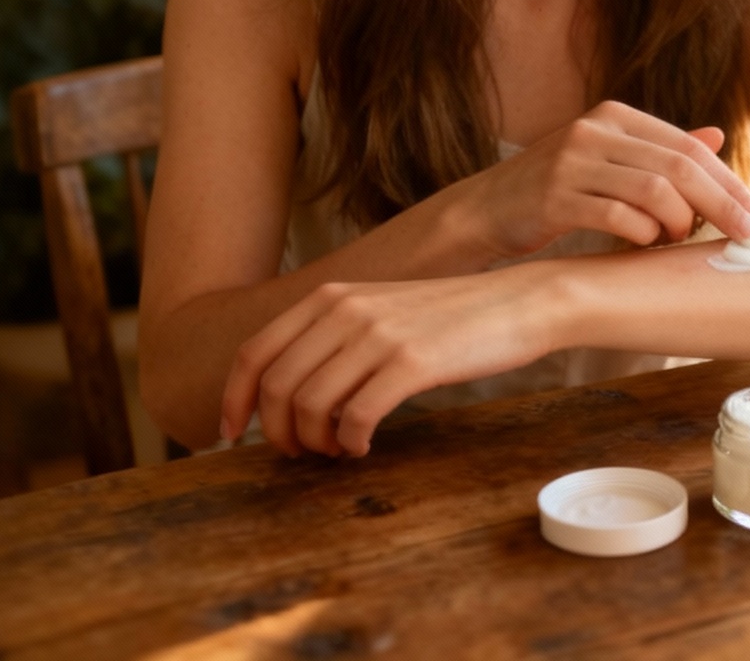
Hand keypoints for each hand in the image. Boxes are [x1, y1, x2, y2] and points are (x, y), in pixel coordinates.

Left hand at [221, 270, 558, 457]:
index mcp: (330, 296)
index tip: (232, 434)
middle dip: (276, 432)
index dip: (234, 400)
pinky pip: (356, 418)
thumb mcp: (380, 308)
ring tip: (336, 450)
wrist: (518, 303)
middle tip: (297, 453)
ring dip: (314, 442)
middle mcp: (346, 310)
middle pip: (276, 386)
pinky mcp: (411, 363)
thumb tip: (291, 389)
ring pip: (310, 406)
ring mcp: (378, 335)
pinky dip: (351, 443)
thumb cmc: (450, 317)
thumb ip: (334, 334)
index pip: (254, 352)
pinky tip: (364, 447)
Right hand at [469, 100, 749, 257]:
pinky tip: (645, 244)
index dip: (727, 181)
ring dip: (680, 223)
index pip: (687, 147)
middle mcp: (594, 131)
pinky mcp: (554, 198)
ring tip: (680, 239)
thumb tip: (717, 136)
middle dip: (721, 204)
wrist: (486, 210)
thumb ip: (659, 150)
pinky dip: (643, 235)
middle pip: (679, 168)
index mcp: (614, 115)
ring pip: (654, 192)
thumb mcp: (609, 159)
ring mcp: (572, 162)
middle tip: (746, 234)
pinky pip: (618, 218)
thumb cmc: (558, 189)